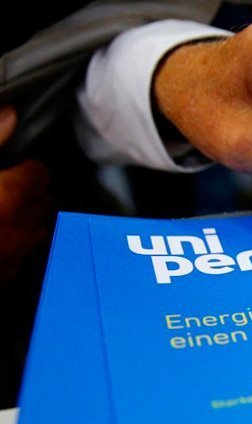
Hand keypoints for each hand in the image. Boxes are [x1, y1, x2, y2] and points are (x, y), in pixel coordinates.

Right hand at [0, 106, 50, 284]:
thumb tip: (12, 115)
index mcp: (9, 197)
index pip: (40, 174)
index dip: (27, 166)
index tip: (13, 164)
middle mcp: (20, 229)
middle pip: (44, 202)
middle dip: (30, 191)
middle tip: (7, 183)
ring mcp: (14, 257)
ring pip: (37, 231)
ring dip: (26, 218)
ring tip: (1, 209)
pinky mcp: (4, 277)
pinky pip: (21, 256)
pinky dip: (14, 245)